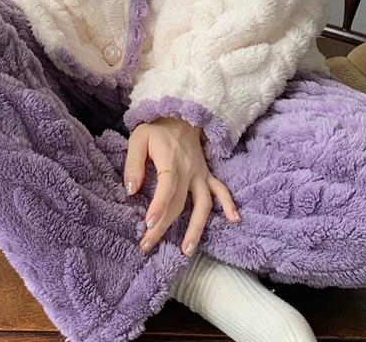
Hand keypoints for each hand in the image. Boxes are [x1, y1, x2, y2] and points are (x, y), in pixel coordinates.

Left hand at [124, 117, 239, 256]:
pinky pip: (221, 190)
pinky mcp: (207, 174)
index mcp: (170, 159)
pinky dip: (229, 204)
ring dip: (196, 228)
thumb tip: (131, 191)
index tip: (148, 225)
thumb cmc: (156, 129)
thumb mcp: (138, 139)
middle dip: (164, 227)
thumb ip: (133, 164)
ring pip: (203, 204)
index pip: (167, 187)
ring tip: (187, 250)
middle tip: (147, 245)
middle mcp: (188, 170)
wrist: (180, 115)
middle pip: (179, 203)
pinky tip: (234, 220)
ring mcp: (200, 174)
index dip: (158, 206)